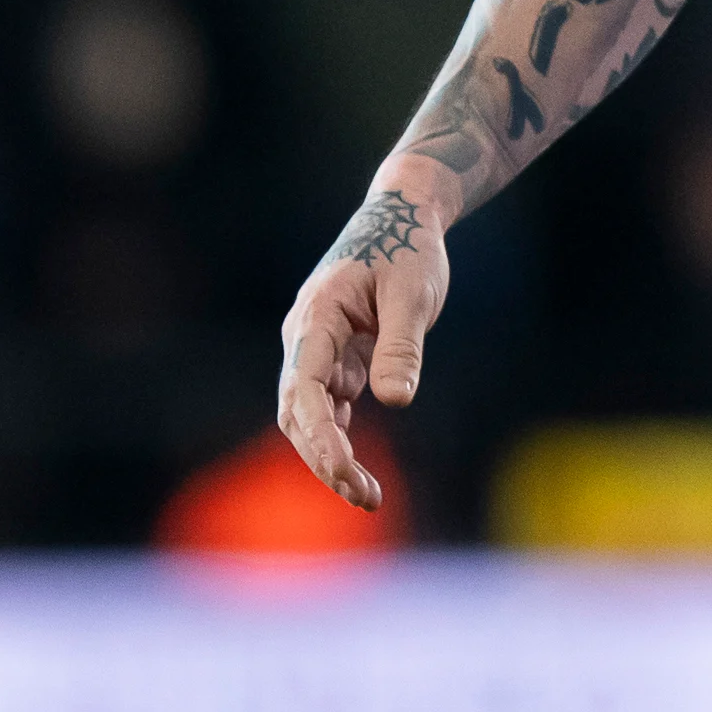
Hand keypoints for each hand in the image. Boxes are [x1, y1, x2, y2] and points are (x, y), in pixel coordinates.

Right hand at [276, 184, 449, 511]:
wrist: (405, 214)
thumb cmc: (409, 247)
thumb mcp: (412, 294)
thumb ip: (401, 346)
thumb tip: (395, 400)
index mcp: (317, 318)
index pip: (306, 388)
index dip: (321, 435)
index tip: (345, 471)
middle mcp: (307, 337)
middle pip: (299, 412)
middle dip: (324, 458)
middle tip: (364, 497)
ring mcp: (319, 348)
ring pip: (311, 415)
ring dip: (330, 455)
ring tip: (367, 497)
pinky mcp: (338, 356)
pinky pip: (329, 406)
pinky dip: (340, 438)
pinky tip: (358, 471)